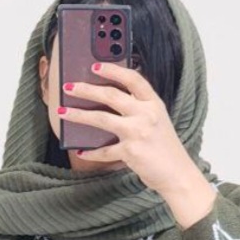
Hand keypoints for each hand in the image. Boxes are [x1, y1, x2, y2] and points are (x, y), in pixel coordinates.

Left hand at [58, 61, 216, 226]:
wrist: (178, 174)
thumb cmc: (166, 149)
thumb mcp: (158, 121)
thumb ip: (140, 109)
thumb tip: (110, 103)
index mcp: (153, 103)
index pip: (132, 78)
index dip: (112, 69)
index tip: (94, 65)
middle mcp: (146, 114)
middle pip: (111, 95)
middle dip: (86, 89)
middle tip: (69, 86)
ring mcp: (137, 132)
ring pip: (101, 118)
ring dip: (78, 114)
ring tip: (62, 111)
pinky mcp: (130, 152)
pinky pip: (104, 151)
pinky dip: (91, 152)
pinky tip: (80, 151)